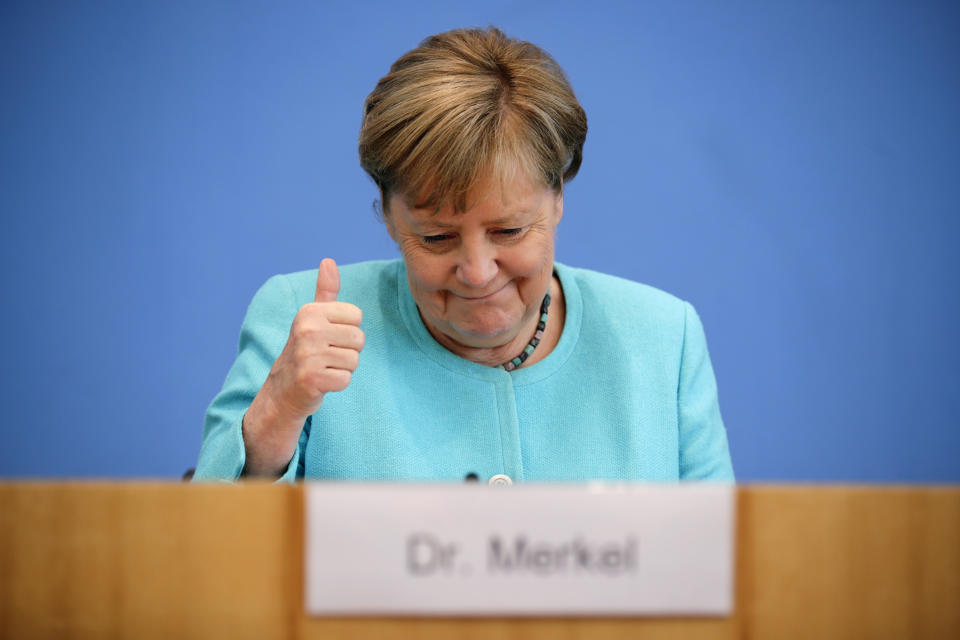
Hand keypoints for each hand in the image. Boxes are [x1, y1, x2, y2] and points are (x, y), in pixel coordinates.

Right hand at [270, 258, 364, 417]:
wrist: (284, 389)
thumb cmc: (306, 349)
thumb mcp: (313, 318)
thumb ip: (325, 291)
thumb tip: (328, 260)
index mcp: (310, 312)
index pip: (357, 316)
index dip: (348, 329)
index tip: (329, 337)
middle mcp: (307, 330)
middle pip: (359, 338)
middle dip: (348, 350)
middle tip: (327, 355)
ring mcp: (308, 355)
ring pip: (354, 360)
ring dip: (343, 368)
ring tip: (324, 367)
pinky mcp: (311, 379)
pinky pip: (345, 379)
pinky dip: (337, 383)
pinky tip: (322, 381)